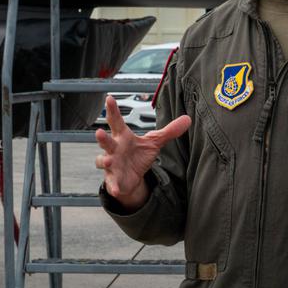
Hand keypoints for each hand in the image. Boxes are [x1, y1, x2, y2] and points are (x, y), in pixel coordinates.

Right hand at [95, 95, 190, 210]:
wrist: (132, 177)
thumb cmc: (138, 155)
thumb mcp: (154, 142)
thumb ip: (169, 131)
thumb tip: (188, 118)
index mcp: (123, 137)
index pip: (117, 121)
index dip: (113, 110)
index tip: (109, 98)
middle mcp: (114, 149)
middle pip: (106, 142)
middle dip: (102, 138)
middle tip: (99, 132)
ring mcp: (112, 165)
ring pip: (103, 161)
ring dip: (104, 161)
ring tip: (108, 161)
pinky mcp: (113, 180)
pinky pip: (112, 183)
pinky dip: (113, 186)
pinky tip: (115, 190)